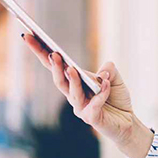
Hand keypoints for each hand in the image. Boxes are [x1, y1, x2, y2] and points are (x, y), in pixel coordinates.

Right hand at [22, 34, 152, 157]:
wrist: (127, 123)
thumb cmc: (116, 99)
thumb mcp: (114, 78)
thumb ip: (108, 70)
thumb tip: (104, 69)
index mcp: (73, 81)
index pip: (53, 64)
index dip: (40, 50)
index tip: (29, 35)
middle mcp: (72, 94)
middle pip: (58, 79)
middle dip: (54, 66)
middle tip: (53, 54)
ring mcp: (80, 107)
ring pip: (72, 92)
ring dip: (72, 80)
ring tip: (71, 68)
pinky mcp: (92, 118)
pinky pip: (94, 104)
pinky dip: (100, 93)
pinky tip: (105, 83)